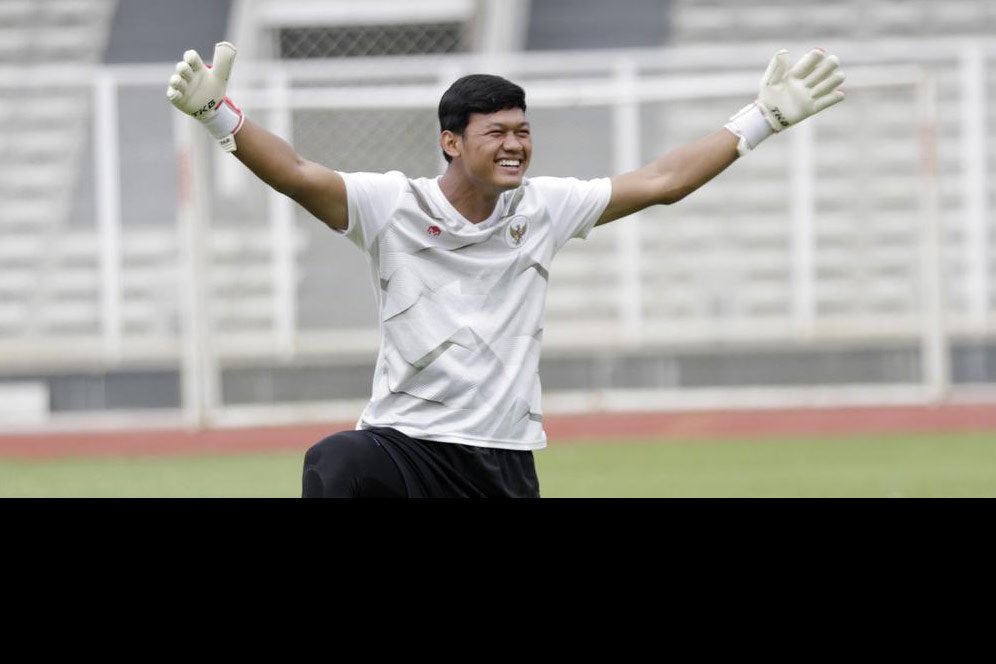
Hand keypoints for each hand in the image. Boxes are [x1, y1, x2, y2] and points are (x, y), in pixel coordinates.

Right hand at [166, 42, 243, 151]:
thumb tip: (228, 45)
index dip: (190, 57)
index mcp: (197, 68)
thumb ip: (224, 62)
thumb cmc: (213, 88)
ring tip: (182, 83)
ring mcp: (182, 87)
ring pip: (175, 80)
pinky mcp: (178, 98)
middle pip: (181, 67)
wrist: (211, 108)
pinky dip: (173, 93)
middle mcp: (188, 76)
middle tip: (189, 73)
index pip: (190, 57)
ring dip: (177, 81)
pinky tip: (177, 94)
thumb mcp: (221, 76)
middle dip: (183, 68)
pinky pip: (172, 94)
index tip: (192, 59)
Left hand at [724, 48, 844, 154]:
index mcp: (798, 72)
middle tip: (816, 75)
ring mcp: (813, 93)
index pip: (815, 57)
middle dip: (830, 65)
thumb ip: (776, 66)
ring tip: (814, 92)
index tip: (810, 61)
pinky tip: (824, 98)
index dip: (817, 56)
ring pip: (837, 78)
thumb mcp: (768, 81)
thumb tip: (785, 51)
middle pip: (831, 64)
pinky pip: (834, 98)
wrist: (767, 117)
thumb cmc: (767, 96)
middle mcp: (808, 80)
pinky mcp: (814, 107)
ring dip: (830, 82)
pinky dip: (835, 96)